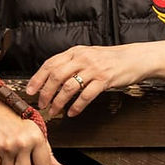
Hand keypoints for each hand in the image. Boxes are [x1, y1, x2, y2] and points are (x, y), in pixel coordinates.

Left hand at [25, 41, 164, 118]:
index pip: (50, 64)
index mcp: (75, 51)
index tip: (30, 91)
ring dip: (59, 102)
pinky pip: (86, 96)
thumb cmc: (110, 59)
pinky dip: (77, 107)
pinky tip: (72, 113)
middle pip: (56, 76)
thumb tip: (51, 78)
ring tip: (55, 112)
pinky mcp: (104, 80)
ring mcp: (93, 69)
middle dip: (46, 93)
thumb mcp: (88, 55)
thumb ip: (71, 63)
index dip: (38, 78)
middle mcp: (82, 58)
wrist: (134, 58)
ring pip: (69, 88)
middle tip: (41, 105)